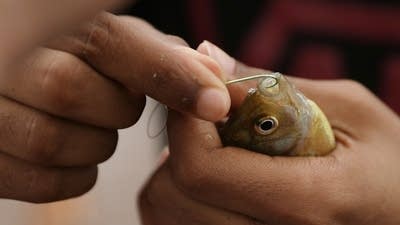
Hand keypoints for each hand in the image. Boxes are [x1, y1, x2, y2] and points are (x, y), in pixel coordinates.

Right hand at [0, 11, 229, 202]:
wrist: (20, 80)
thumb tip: (215, 80)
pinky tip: (76, 152)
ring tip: (92, 126)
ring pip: (53, 142)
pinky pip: (44, 181)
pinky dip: (75, 175)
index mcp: (52, 24)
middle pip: (70, 91)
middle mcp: (7, 58)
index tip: (215, 104)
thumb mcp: (115, 44)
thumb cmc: (74, 60)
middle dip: (113, 108)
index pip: (108, 41)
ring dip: (93, 144)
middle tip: (113, 102)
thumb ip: (163, 57)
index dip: (168, 75)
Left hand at [138, 41, 399, 224]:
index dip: (186, 124)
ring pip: (166, 213)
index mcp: (307, 203)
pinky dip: (186, 198)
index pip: (201, 169)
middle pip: (170, 196)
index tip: (200, 99)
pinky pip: (181, 224)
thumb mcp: (353, 112)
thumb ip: (276, 87)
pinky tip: (220, 179)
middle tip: (211, 124)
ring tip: (220, 152)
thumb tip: (211, 59)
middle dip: (179, 147)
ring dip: (178, 173)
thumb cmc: (394, 166)